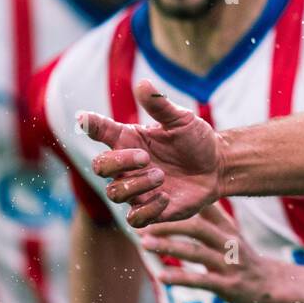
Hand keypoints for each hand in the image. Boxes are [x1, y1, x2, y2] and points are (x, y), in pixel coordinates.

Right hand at [81, 79, 224, 227]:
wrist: (218, 166)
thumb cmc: (196, 140)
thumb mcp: (182, 120)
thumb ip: (160, 105)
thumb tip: (142, 83)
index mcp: (130, 140)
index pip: (101, 131)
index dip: (90, 125)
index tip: (84, 119)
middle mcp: (128, 166)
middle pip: (100, 167)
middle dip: (119, 162)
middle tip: (146, 157)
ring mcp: (138, 190)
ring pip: (115, 193)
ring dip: (136, 185)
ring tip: (161, 175)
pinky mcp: (151, 210)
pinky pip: (134, 219)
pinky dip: (147, 209)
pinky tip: (166, 197)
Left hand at [139, 204, 286, 302]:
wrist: (268, 286)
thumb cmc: (242, 257)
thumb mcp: (231, 234)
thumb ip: (211, 217)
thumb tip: (188, 196)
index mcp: (227, 228)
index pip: (204, 208)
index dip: (179, 202)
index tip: (152, 199)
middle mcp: (229, 242)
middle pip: (198, 227)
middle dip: (169, 224)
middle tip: (141, 224)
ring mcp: (229, 263)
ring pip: (196, 252)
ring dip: (169, 247)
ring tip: (145, 244)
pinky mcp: (228, 285)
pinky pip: (201, 280)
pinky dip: (180, 277)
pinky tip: (161, 276)